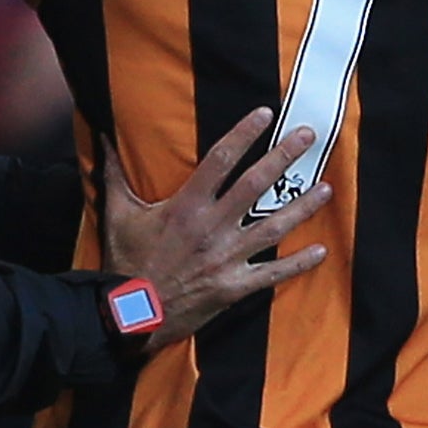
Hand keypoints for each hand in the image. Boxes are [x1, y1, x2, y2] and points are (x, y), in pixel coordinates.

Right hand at [101, 107, 330, 351]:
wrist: (131, 313)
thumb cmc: (125, 260)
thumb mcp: (117, 212)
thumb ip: (114, 173)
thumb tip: (102, 137)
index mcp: (186, 206)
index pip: (221, 160)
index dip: (244, 134)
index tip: (265, 114)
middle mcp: (212, 227)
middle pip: (256, 185)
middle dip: (284, 157)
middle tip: (308, 135)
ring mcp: (227, 258)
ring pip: (274, 227)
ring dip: (302, 206)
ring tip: (326, 189)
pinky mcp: (234, 286)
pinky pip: (273, 273)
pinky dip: (298, 264)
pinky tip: (321, 251)